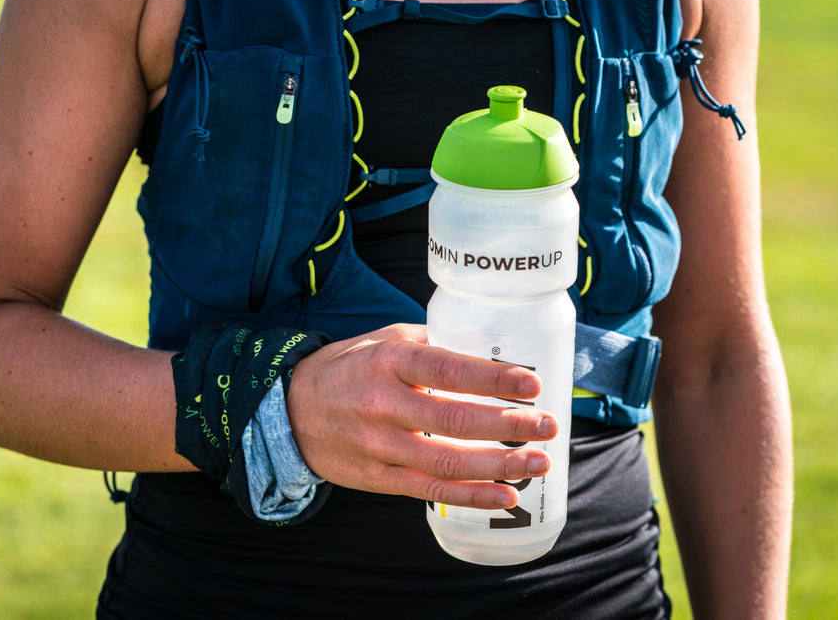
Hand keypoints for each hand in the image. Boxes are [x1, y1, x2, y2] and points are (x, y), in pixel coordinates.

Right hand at [287, 323, 557, 508]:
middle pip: (455, 420)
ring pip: (447, 461)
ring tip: (539, 462)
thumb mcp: (383, 340)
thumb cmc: (348, 369)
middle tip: (548, 425)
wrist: (290, 411)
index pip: (447, 369)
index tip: (532, 384)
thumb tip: (487, 346)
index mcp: (388, 362)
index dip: (493, 379)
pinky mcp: (377, 478)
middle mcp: (383, 405)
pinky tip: (505, 495)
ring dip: (500, 465)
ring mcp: (379, 446)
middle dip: (509, 425)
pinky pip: (431, 490)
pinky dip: (471, 496)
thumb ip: (431, 343)